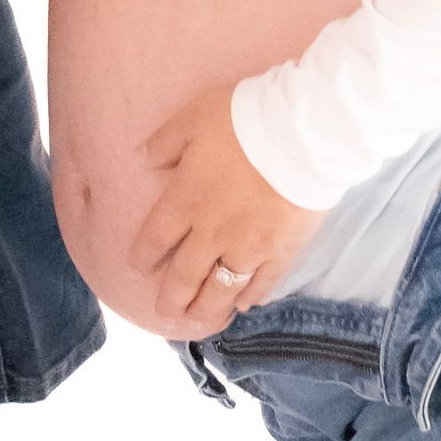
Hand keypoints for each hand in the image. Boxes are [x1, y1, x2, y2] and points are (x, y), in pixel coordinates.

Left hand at [129, 84, 322, 334]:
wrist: (302, 135)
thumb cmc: (244, 119)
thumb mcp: (192, 117)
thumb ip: (165, 142)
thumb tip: (143, 159)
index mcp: (186, 199)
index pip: (155, 238)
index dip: (143, 256)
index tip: (138, 267)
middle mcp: (212, 232)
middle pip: (184, 276)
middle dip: (172, 299)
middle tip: (165, 313)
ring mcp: (247, 247)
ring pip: (220, 290)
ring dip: (206, 310)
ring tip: (198, 323)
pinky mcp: (281, 252)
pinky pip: (261, 284)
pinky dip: (250, 297)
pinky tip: (243, 305)